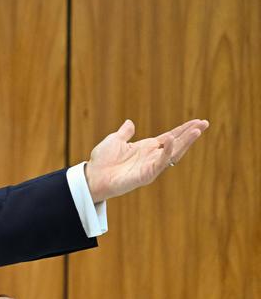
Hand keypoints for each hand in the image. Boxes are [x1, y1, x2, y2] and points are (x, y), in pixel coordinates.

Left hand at [84, 118, 208, 202]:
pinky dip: (167, 153)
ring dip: (185, 142)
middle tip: (204, 123)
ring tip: (196, 130)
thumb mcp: (114, 140)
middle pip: (176, 144)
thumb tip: (130, 122)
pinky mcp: (146, 175)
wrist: (93, 177)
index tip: (197, 121)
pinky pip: (160, 163)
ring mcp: (151, 166)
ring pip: (173, 153)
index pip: (170, 137)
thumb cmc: (102, 161)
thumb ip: (125, 132)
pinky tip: (173, 142)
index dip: (183, 130)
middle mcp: (152, 157)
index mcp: (146, 148)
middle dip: (190, 134)